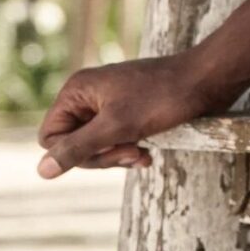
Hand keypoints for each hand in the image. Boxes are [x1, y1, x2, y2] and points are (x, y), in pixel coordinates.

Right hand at [36, 51, 241, 179]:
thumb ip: (78, 149)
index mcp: (77, 91)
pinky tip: (147, 155)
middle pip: (74, 144)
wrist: (207, 80)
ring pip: (97, 146)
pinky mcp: (129, 112)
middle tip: (130, 151)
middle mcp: (88, 95)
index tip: (106, 149)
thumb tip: (42, 170)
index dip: (74, 153)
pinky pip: (116, 141)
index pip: (51, 137)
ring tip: (142, 154)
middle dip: (102, 155)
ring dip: (118, 156)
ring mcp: (109, 104)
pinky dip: (129, 150)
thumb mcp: (117, 127)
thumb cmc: (163, 98)